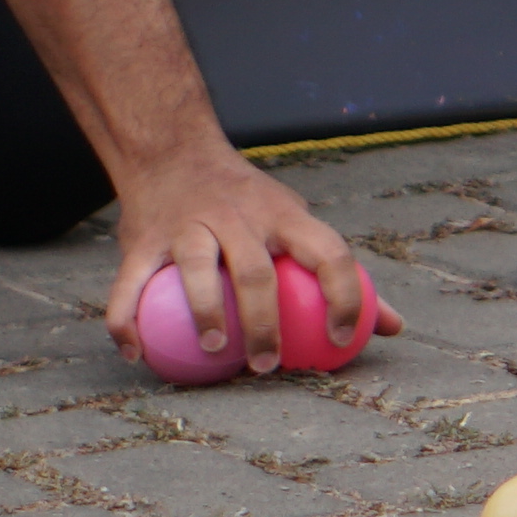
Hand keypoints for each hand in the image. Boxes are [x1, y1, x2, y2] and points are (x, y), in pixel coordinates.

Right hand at [110, 148, 379, 373]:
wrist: (173, 151)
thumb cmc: (248, 202)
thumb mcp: (296, 221)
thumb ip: (340, 275)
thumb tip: (390, 326)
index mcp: (284, 214)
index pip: (328, 251)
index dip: (344, 295)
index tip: (342, 339)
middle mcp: (237, 216)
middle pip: (256, 270)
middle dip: (264, 321)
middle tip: (268, 365)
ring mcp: (188, 225)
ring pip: (197, 268)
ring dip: (204, 312)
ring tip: (215, 350)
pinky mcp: (143, 238)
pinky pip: (130, 283)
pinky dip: (126, 319)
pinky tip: (135, 354)